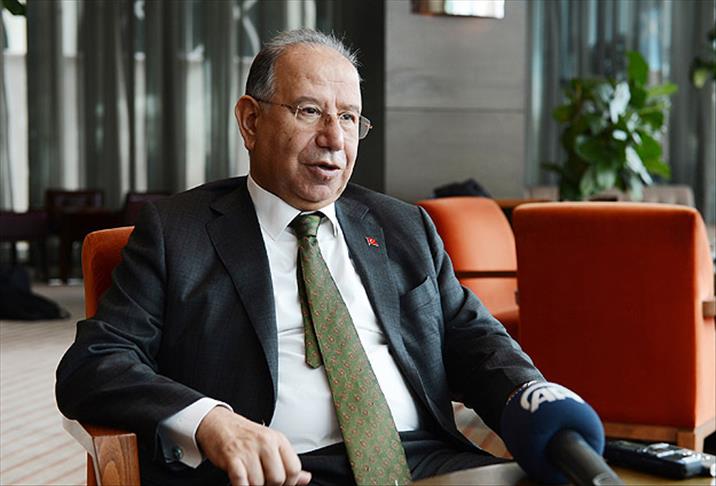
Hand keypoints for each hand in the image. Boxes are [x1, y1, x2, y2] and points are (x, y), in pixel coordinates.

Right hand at [196, 406, 311, 485]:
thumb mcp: (271, 443)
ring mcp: (248, 450)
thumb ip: (287, 461)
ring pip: (259, 483)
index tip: (280, 484)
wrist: (217, 423)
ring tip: (249, 479)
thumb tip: (306, 478)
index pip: (294, 469)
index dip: (289, 483)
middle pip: (278, 479)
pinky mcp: (232, 458)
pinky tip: (240, 482)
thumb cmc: (245, 435)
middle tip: (262, 482)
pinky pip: (242, 482)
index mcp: (278, 439)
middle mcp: (266, 443)